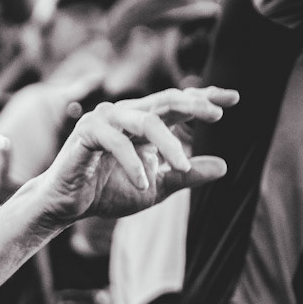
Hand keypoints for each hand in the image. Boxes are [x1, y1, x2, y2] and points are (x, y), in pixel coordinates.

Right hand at [38, 86, 236, 224]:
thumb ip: (187, 176)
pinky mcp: (86, 133)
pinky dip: (132, 162)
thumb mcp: (158, 187)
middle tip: (216, 115)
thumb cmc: (109, 192)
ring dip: (168, 144)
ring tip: (182, 167)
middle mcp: (127, 114)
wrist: (68, 206)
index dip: (205, 97)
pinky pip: (115, 141)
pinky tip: (144, 183)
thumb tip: (224, 166)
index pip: (179, 103)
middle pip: (166, 100)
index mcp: (145, 123)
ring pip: (145, 120)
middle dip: (194, 104)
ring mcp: (106, 119)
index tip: (234, 98)